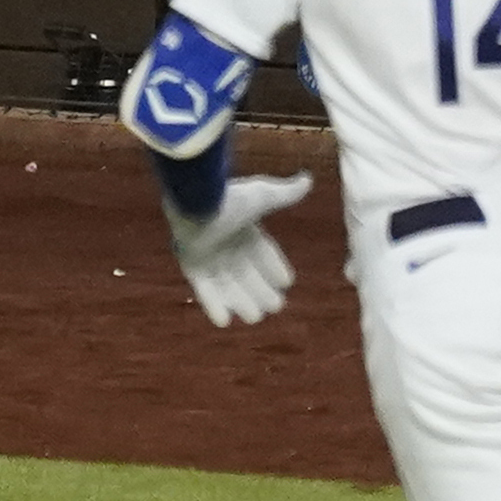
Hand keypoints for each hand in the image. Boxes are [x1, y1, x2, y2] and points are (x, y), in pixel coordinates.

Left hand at [167, 170, 312, 327]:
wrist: (196, 204)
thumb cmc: (230, 200)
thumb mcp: (263, 197)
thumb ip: (285, 194)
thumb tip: (308, 179)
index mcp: (243, 228)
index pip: (263, 252)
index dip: (274, 266)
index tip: (287, 282)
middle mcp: (226, 245)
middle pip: (247, 272)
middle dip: (262, 289)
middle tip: (277, 306)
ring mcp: (208, 257)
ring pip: (228, 285)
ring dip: (242, 301)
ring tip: (256, 317)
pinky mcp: (192, 267)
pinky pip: (205, 290)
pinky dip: (213, 305)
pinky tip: (225, 321)